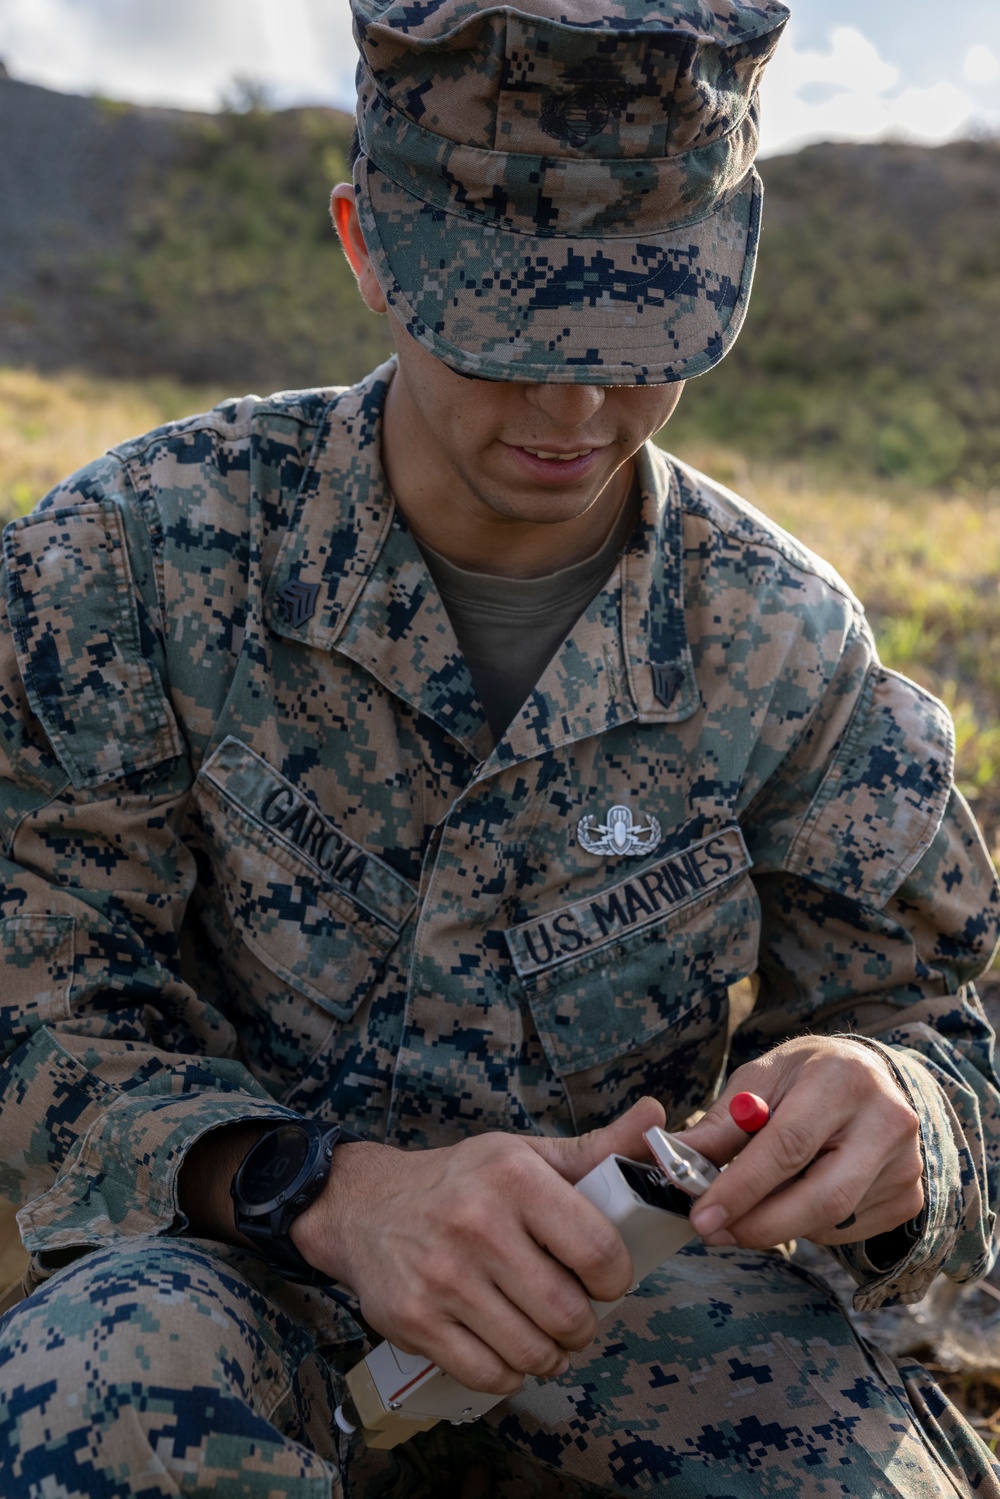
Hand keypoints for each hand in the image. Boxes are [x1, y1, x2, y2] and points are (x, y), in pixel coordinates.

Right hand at [290, 1096, 665, 1394]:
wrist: (364, 1206)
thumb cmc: (461, 1181)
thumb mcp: (525, 1155)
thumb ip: (599, 1148)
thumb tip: (659, 1118)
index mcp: (512, 1177)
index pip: (598, 1251)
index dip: (615, 1278)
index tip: (603, 1276)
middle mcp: (476, 1223)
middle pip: (568, 1313)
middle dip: (582, 1324)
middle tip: (572, 1311)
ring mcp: (442, 1276)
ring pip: (532, 1352)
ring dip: (550, 1354)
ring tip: (544, 1333)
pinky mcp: (415, 1321)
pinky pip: (489, 1375)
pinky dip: (510, 1373)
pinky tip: (507, 1348)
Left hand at [679, 1038, 922, 1249]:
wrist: (870, 1077)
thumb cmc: (806, 1075)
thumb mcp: (760, 1078)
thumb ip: (723, 1122)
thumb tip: (676, 1162)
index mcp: (843, 1079)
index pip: (790, 1145)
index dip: (743, 1187)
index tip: (702, 1215)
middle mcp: (886, 1121)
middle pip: (822, 1197)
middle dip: (760, 1225)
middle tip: (714, 1233)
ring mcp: (906, 1163)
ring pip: (832, 1220)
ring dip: (778, 1225)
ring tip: (746, 1208)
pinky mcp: (910, 1196)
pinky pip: (848, 1231)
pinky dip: (807, 1225)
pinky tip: (793, 1199)